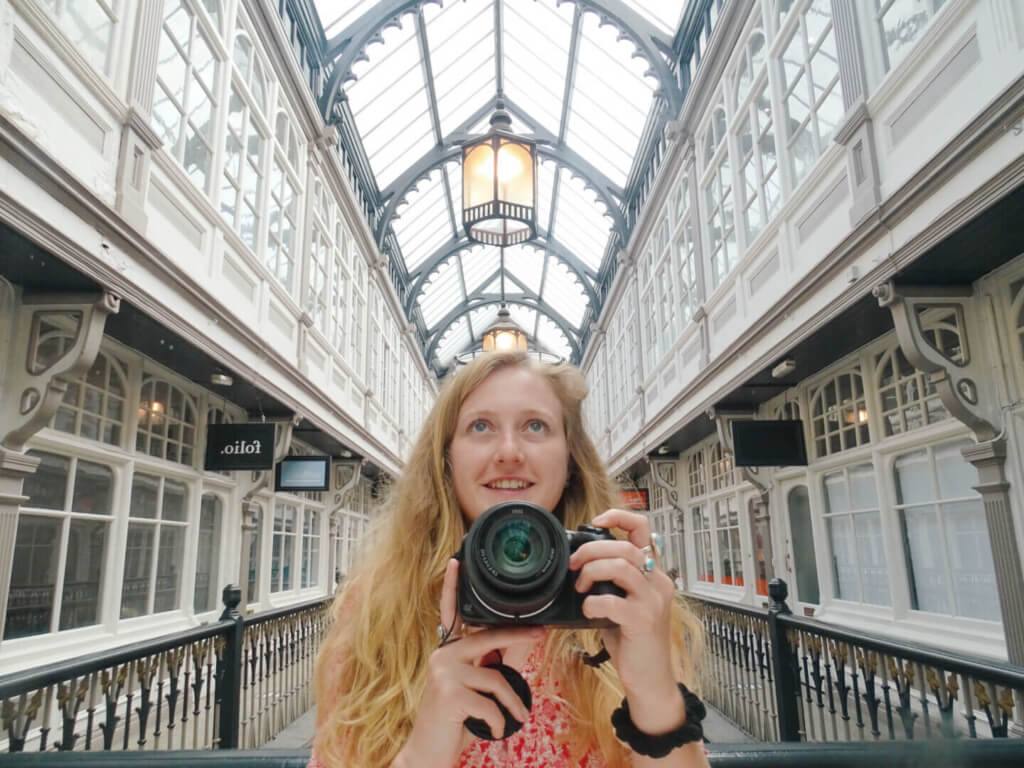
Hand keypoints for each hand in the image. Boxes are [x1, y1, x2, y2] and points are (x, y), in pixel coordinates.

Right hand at [396, 559, 539, 767]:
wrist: (429, 753)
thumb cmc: (455, 720)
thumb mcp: (478, 690)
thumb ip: (497, 665)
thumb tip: (523, 642)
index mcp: (448, 651)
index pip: (450, 614)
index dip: (452, 587)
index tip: (455, 562)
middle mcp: (442, 656)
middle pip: (488, 638)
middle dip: (518, 636)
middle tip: (541, 634)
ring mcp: (443, 673)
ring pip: (496, 678)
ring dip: (513, 703)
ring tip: (517, 718)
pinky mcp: (449, 694)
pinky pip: (491, 702)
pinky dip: (500, 721)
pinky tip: (494, 731)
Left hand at [569, 510, 680, 711]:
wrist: (651, 680)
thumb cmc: (633, 641)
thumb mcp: (624, 604)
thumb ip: (612, 583)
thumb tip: (580, 563)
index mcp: (653, 573)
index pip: (644, 529)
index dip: (620, 516)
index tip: (596, 520)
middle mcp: (658, 582)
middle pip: (625, 545)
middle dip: (592, 550)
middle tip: (574, 564)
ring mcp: (653, 600)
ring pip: (621, 565)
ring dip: (592, 572)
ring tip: (580, 588)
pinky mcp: (644, 620)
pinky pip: (613, 601)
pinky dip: (593, 603)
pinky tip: (589, 611)